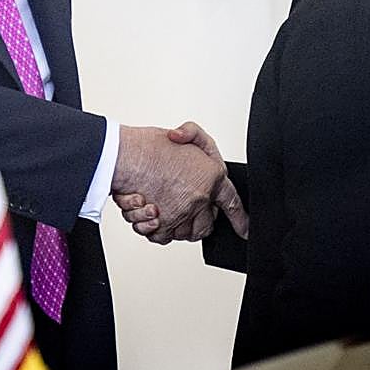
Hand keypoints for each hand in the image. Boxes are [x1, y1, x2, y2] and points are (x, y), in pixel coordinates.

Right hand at [114, 122, 247, 241]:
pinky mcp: (161, 225)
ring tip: (159, 206)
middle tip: (184, 209)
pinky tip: (149, 212)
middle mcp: (199, 199)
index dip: (240, 219)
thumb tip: (185, 140)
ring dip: (174, 224)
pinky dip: (154, 228)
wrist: (125, 157)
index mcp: (212, 177)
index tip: (244, 230)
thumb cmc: (149, 146)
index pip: (233, 202)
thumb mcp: (183, 131)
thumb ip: (192, 134)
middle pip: (206, 225)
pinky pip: (162, 237)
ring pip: (184, 233)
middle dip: (198, 220)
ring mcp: (181, 214)